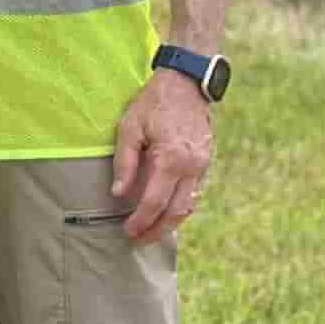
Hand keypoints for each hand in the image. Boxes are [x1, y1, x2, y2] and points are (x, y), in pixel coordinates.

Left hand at [110, 68, 213, 242]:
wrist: (187, 82)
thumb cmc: (154, 102)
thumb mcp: (130, 126)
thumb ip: (124, 162)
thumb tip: (119, 194)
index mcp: (171, 159)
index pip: (154, 203)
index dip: (140, 222)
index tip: (127, 232)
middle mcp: (191, 167)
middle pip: (175, 213)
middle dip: (156, 231)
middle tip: (137, 241)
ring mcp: (202, 166)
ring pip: (188, 206)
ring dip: (170, 224)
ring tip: (150, 232)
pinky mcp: (205, 162)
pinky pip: (194, 193)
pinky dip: (180, 207)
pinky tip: (165, 211)